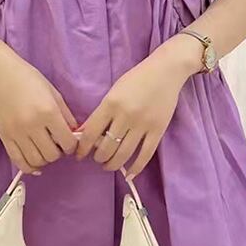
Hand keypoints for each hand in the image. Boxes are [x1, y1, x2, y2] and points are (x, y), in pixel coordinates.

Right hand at [0, 50, 77, 174]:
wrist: (1, 74)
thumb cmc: (30, 80)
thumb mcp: (54, 93)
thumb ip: (66, 115)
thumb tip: (75, 135)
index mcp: (48, 112)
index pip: (67, 143)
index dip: (72, 146)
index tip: (69, 142)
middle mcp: (32, 125)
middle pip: (52, 155)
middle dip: (58, 153)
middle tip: (57, 145)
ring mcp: (16, 132)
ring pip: (36, 161)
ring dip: (44, 160)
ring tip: (45, 150)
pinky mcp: (4, 136)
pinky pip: (17, 161)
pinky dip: (28, 167)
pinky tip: (34, 164)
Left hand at [75, 33, 202, 178]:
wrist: (166, 71)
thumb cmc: (137, 79)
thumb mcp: (114, 91)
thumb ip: (101, 112)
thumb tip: (84, 132)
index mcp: (110, 103)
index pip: (91, 132)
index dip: (82, 148)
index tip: (79, 155)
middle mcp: (125, 116)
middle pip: (106, 147)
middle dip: (98, 157)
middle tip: (97, 159)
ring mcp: (143, 124)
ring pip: (124, 154)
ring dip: (113, 164)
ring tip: (108, 165)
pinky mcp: (158, 130)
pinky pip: (145, 154)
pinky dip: (136, 167)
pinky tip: (129, 174)